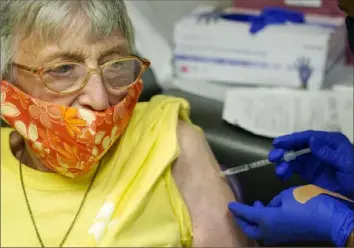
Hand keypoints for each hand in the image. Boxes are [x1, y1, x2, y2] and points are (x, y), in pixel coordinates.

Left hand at [229, 187, 353, 245]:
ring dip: (254, 221)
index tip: (230, 205)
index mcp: (267, 219)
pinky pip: (270, 231)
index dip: (237, 209)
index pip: (246, 214)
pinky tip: (269, 211)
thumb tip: (271, 205)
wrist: (330, 220)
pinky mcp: (288, 236)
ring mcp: (279, 236)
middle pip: (249, 229)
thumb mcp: (287, 196)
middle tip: (238, 210)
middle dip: (242, 221)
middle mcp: (270, 231)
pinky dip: (264, 223)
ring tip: (256, 205)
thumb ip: (275, 200)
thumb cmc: (307, 204)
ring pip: (259, 232)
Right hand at [269, 131, 353, 196]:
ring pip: (293, 158)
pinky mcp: (309, 172)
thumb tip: (311, 140)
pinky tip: (282, 175)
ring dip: (283, 163)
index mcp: (330, 142)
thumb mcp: (345, 164)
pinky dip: (286, 171)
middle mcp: (319, 149)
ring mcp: (313, 161)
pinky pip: (294, 168)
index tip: (277, 143)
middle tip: (273, 157)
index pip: (307, 137)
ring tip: (280, 172)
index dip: (291, 139)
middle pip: (297, 146)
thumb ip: (328, 153)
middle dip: (283, 151)